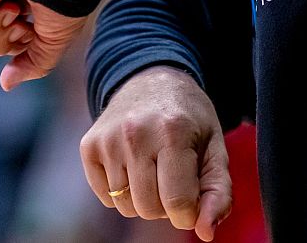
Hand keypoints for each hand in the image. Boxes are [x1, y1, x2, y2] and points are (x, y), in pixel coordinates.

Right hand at [79, 65, 231, 239]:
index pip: (177, 202)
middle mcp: (135, 134)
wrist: (150, 79)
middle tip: (173, 179)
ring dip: (144, 200)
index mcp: (172, 132)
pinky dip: (121, 193)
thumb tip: (205, 232)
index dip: (188, 213)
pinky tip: (132, 167)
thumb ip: (218, 192)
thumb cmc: (189, 120)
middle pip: (149, 209)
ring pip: (126, 207)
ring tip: (153, 171)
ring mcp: (107, 140)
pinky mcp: (88, 146)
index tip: (194, 200)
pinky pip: (106, 197)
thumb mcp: (215, 149)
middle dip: (166, 206)